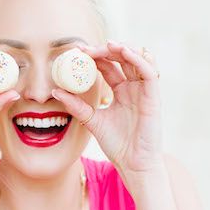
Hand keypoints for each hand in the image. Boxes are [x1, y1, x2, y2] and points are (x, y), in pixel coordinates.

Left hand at [52, 40, 164, 176]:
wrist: (133, 164)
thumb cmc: (117, 145)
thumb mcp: (91, 120)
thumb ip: (76, 105)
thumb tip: (55, 91)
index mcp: (121, 90)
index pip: (108, 65)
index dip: (94, 56)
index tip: (77, 51)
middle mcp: (133, 87)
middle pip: (122, 58)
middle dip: (105, 49)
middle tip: (87, 49)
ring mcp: (144, 90)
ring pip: (138, 59)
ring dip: (123, 48)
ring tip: (107, 45)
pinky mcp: (153, 96)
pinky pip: (149, 72)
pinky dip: (138, 59)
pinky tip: (124, 52)